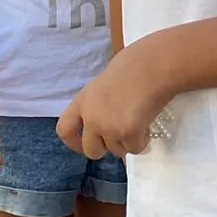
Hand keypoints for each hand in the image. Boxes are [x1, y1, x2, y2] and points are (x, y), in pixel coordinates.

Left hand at [56, 39, 174, 158]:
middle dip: (106, 148)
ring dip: (127, 142)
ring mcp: (109, 128)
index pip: (64, 130)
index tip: (85, 145)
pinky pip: (135, 149)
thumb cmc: (132, 66)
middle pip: (91, 150)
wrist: (152, 65)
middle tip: (120, 138)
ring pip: (117, 151)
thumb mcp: (104, 84)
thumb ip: (99, 104)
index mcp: (83, 101)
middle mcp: (91, 117)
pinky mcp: (129, 134)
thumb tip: (107, 117)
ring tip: (138, 123)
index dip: (74, 143)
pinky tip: (146, 125)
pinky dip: (142, 141)